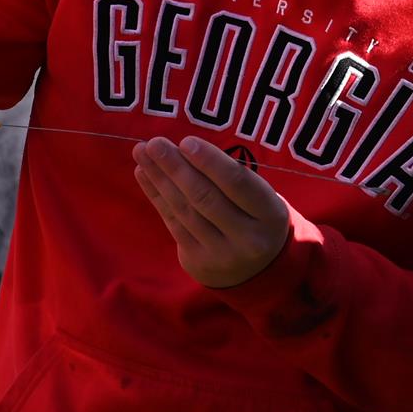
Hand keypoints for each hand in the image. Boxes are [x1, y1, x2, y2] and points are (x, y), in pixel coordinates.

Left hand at [131, 137, 290, 288]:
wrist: (255, 269)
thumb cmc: (254, 217)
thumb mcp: (259, 198)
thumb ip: (231, 177)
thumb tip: (184, 150)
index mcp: (270, 214)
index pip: (238, 183)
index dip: (210, 162)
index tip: (186, 142)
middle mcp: (248, 238)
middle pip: (205, 197)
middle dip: (176, 168)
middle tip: (155, 143)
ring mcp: (221, 254)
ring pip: (185, 210)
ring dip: (160, 178)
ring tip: (142, 153)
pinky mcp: (198, 262)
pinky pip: (173, 224)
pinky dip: (157, 196)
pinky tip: (144, 174)